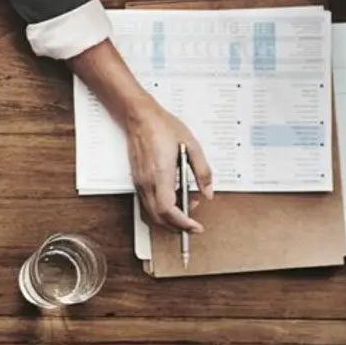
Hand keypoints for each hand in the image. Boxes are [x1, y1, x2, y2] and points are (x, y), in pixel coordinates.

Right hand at [65, 40, 212, 233]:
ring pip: (153, 213)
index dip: (183, 223)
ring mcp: (140, 183)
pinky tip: (175, 198)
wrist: (139, 117)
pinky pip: (149, 203)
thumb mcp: (192, 146)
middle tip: (193, 224)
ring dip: (170, 217)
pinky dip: (162, 209)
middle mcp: (147, 183)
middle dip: (177, 226)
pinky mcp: (138, 181)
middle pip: (159, 218)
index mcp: (161, 175)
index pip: (169, 210)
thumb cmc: (163, 127)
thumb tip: (208, 191)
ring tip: (188, 208)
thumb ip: (202, 172)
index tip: (195, 227)